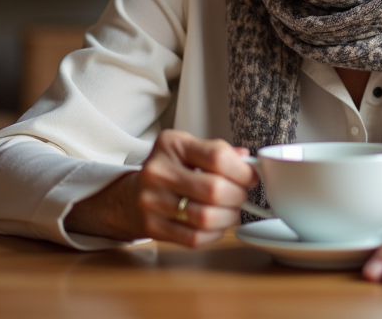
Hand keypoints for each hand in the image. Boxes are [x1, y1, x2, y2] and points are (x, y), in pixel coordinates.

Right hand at [64, 129, 257, 245]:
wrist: (131, 195)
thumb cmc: (170, 170)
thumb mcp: (189, 150)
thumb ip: (219, 153)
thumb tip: (248, 162)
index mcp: (171, 144)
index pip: (217, 156)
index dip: (242, 170)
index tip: (251, 176)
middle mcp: (158, 171)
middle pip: (214, 190)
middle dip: (238, 195)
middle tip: (241, 195)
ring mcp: (152, 201)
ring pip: (206, 217)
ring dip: (229, 217)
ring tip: (231, 211)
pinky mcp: (152, 226)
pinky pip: (195, 237)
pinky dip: (214, 233)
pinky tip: (216, 224)